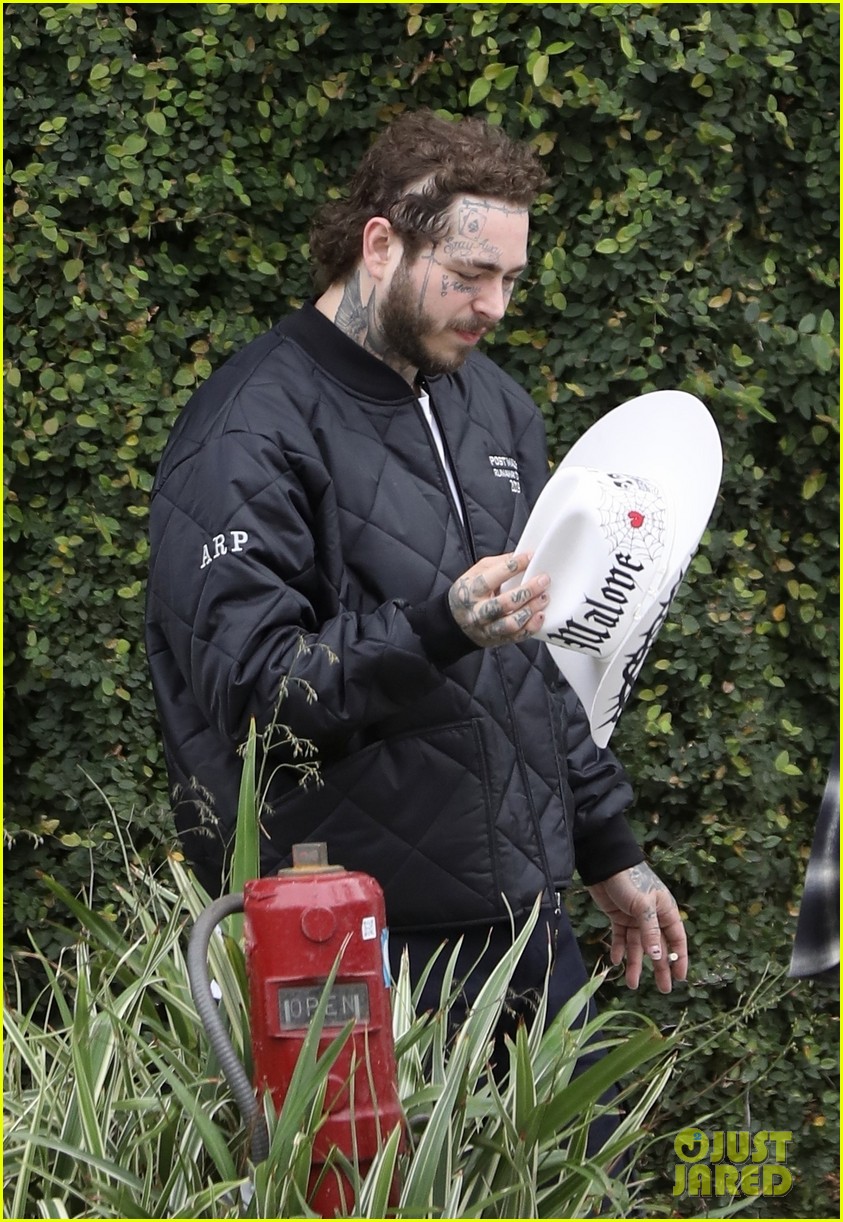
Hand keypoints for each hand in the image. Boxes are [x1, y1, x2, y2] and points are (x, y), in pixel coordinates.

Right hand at [449, 552, 548, 647]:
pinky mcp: (497, 639)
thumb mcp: (475, 573)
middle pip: (505, 603)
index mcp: (471, 591)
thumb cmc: (469, 592)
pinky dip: (532, 626)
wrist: (455, 623)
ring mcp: (488, 628)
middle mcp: (478, 611)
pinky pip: (517, 636)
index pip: (493, 577)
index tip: (530, 557)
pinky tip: (540, 615)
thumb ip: (498, 564)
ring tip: (544, 597)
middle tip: (543, 580)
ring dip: (531, 609)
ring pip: (512, 622)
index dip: (514, 566)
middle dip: (528, 590)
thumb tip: (523, 556)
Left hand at [586, 862, 687, 992]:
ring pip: (637, 946)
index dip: (679, 958)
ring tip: (631, 984)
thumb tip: (657, 957)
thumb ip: (650, 931)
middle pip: (657, 947)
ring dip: (635, 963)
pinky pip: (621, 937)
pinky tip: (616, 960)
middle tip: (663, 989)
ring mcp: (635, 918)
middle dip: (659, 968)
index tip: (680, 977)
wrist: (605, 865)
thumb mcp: (643, 905)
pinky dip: (618, 949)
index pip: (676, 939)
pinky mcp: (618, 917)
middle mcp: (652, 917)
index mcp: (665, 911)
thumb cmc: (630, 880)